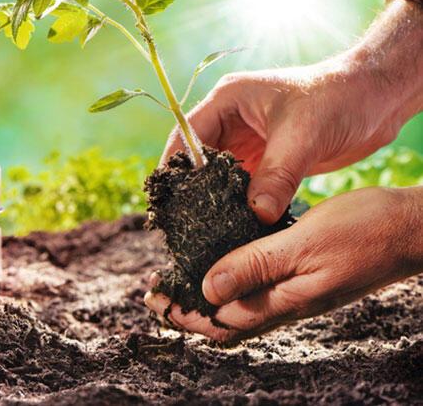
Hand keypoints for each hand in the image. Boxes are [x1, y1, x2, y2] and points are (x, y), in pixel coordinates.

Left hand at [144, 187, 422, 342]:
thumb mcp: (303, 244)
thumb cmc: (364, 231)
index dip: (182, 312)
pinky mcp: (304, 279)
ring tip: (178, 280)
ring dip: (205, 297)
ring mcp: (296, 294)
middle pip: (224, 320)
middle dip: (186, 309)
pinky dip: (231, 282)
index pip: (219, 321)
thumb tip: (208, 290)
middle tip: (154, 293)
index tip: (152, 298)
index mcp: (283, 301)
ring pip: (240, 307)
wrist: (411, 229)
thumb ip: (255, 266)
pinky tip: (223, 264)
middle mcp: (286, 305)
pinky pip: (258, 290)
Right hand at [161, 0, 422, 224]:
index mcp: (228, 101)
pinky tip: (234, 227)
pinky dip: (238, 206)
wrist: (375, 100)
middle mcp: (230, 122)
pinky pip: (242, 188)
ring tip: (205, 231)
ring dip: (214, 201)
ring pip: (217, 178)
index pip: (186, 135)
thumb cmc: (337, 99)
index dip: (175, 168)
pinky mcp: (264, 162)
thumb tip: (256, 214)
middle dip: (190, 191)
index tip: (169, 200)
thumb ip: (277, 175)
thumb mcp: (303, 136)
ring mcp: (247, 143)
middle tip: (183, 224)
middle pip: (196, 161)